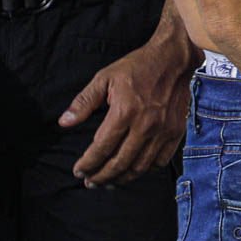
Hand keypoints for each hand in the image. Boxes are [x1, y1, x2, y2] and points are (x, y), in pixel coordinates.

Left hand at [60, 35, 195, 184]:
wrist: (174, 57)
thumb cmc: (138, 66)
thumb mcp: (105, 78)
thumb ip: (84, 102)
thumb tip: (64, 122)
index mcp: (125, 112)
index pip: (102, 148)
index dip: (88, 164)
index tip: (78, 171)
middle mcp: (145, 125)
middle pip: (120, 163)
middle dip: (101, 176)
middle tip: (90, 182)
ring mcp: (163, 130)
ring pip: (140, 167)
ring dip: (122, 178)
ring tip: (109, 182)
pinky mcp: (176, 131)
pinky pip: (161, 160)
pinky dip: (146, 170)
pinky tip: (134, 170)